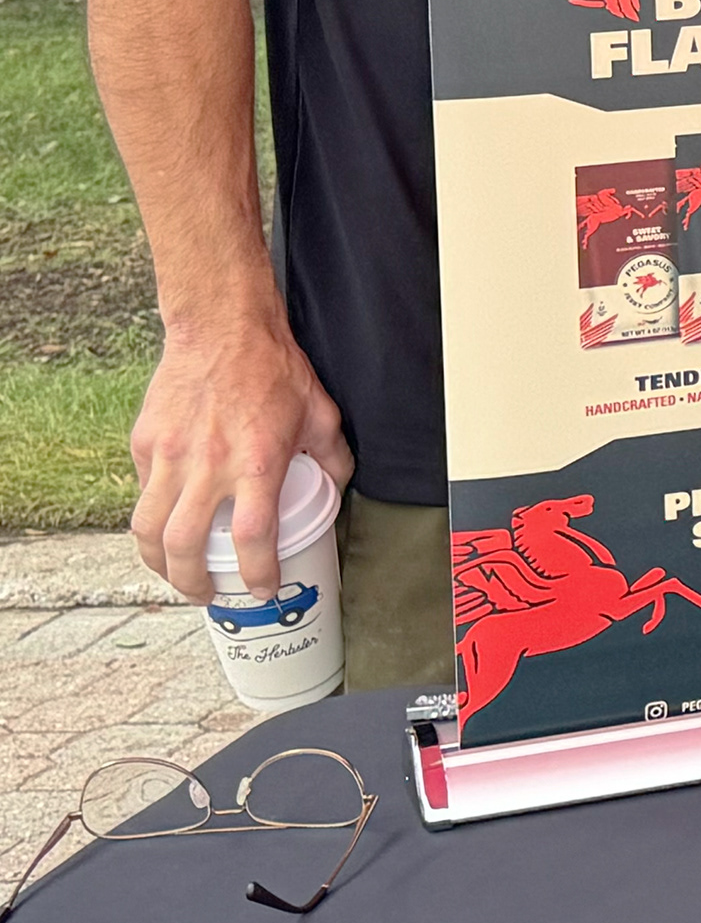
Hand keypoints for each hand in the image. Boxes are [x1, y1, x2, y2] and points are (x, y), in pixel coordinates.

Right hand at [130, 297, 350, 599]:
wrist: (222, 328)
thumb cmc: (273, 367)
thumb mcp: (321, 413)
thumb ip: (331, 455)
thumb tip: (335, 485)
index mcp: (257, 461)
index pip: (255, 537)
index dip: (257, 573)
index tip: (262, 589)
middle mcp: (208, 465)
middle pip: (185, 547)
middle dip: (194, 583)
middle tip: (208, 594)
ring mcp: (170, 456)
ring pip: (148, 530)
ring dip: (159, 563)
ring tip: (176, 573)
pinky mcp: (145, 443)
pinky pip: (143, 495)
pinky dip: (150, 520)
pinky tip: (165, 525)